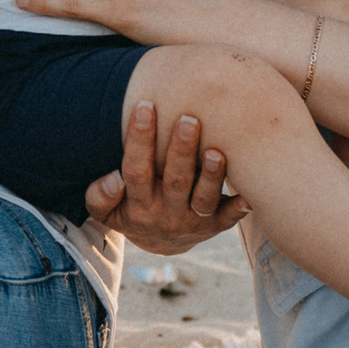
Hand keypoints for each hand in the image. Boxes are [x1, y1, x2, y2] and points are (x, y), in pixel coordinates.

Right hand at [85, 101, 248, 253]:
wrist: (162, 242)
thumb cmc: (132, 209)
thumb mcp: (107, 211)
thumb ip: (100, 196)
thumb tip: (114, 179)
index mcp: (137, 206)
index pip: (135, 171)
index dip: (139, 140)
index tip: (144, 105)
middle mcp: (166, 214)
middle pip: (174, 182)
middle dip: (181, 151)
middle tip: (189, 119)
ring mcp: (193, 221)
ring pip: (203, 199)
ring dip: (210, 176)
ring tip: (215, 151)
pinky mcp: (216, 225)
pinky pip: (229, 218)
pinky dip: (239, 208)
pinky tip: (248, 194)